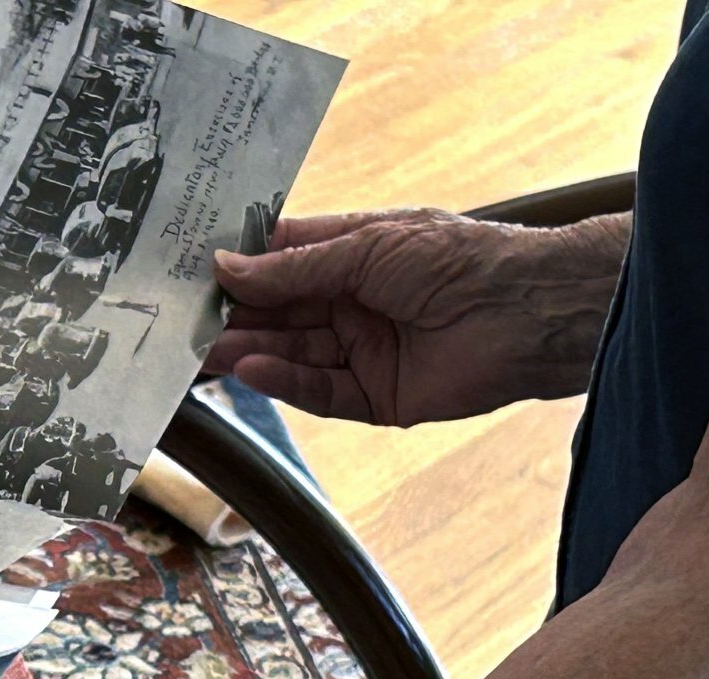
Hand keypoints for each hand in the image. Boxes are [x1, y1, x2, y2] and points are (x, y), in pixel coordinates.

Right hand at [205, 208, 625, 425]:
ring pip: (293, 355)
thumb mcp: (365, 248)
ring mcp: (363, 353)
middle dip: (236, 317)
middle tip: (184, 323)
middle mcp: (354, 305)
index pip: (282, 261)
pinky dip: (285, 382)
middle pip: (281, 314)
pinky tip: (252, 369)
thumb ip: (293, 268)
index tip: (192, 272)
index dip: (240, 267)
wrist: (525, 311)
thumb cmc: (456, 258)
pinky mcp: (376, 399)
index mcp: (354, 257)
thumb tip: (225, 268)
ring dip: (250, 351)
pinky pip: (320, 393)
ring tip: (205, 351)